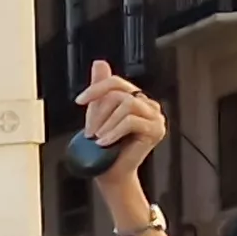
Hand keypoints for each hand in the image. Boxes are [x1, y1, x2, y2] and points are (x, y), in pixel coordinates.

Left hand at [76, 64, 165, 190]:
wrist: (111, 173)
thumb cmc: (104, 147)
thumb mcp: (97, 114)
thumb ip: (100, 89)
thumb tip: (99, 63)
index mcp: (136, 98)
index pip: (116, 83)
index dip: (96, 88)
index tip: (80, 100)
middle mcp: (148, 105)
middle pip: (120, 94)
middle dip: (100, 113)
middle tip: (91, 131)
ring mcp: (155, 117)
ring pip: (126, 105)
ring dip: (107, 123)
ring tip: (99, 138)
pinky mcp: (156, 130)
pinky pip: (131, 121)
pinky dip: (114, 132)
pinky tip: (105, 143)